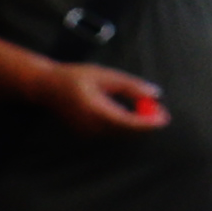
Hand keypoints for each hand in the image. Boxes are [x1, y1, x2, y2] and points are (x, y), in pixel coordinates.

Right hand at [38, 59, 170, 136]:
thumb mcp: (105, 75)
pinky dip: (124, 126)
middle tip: (162, 113)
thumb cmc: (76, 76)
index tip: (164, 117)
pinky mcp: (86, 135)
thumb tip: (155, 94)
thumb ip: (130, 86)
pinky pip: (111, 133)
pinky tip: (129, 114)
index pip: (127, 123)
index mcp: (94, 110)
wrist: (46, 87)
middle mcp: (90, 126)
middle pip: (126, 133)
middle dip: (146, 125)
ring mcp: (87, 133)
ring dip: (136, 126)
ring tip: (147, 110)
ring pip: (120, 134)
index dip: (147, 123)